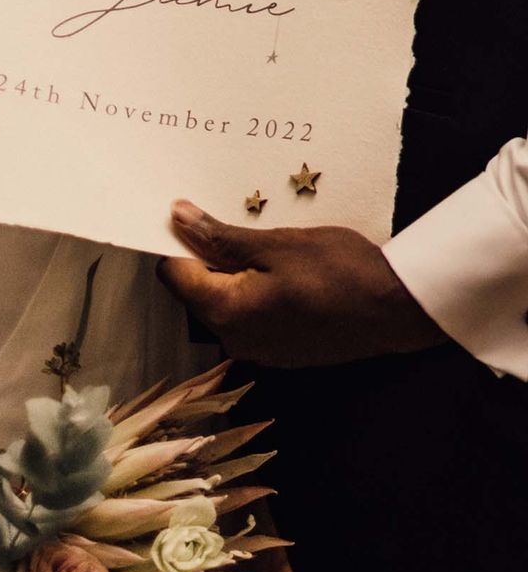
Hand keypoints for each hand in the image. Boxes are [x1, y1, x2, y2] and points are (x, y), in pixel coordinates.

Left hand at [158, 200, 446, 368]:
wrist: (397, 309)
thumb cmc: (338, 270)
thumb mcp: (275, 244)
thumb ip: (220, 236)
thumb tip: (177, 218)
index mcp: (225, 312)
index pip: (175, 276)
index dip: (177, 244)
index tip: (194, 219)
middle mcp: (233, 340)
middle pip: (197, 292)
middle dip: (207, 258)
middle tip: (238, 227)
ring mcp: (257, 351)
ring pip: (224, 305)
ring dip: (232, 275)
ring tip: (264, 248)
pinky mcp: (278, 353)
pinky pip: (249, 319)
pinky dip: (253, 294)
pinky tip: (281, 274)